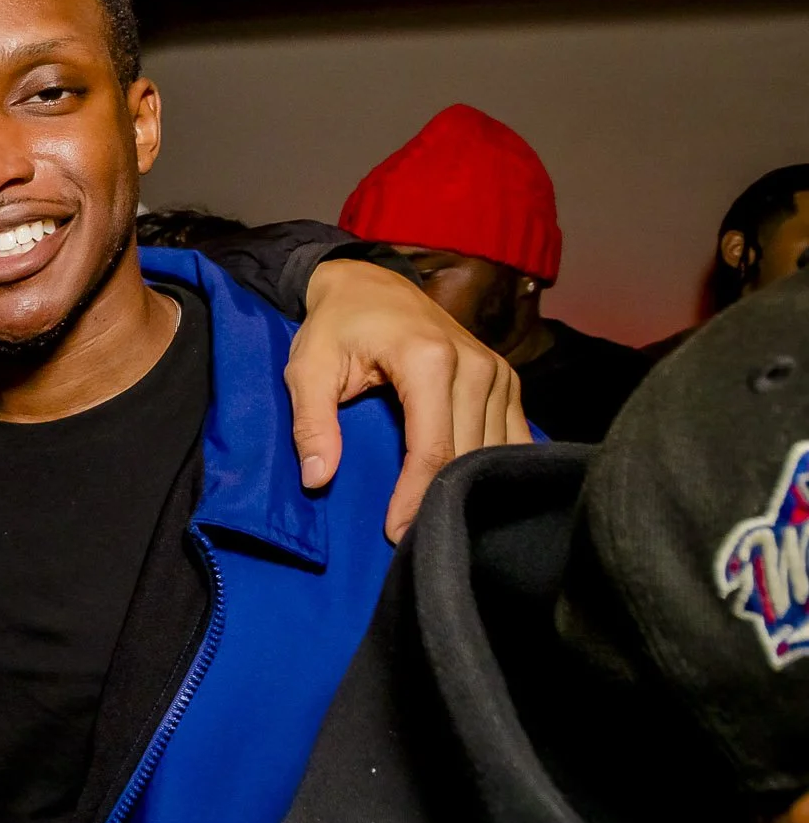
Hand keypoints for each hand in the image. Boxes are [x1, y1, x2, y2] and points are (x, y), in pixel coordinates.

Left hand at [289, 259, 529, 541]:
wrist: (369, 284)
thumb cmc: (336, 327)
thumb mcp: (308, 368)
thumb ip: (311, 422)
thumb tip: (318, 478)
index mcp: (429, 359)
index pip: (433, 448)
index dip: (416, 497)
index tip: (395, 533)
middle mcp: (475, 364)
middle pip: (469, 454)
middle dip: (441, 501)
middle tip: (414, 538)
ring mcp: (497, 371)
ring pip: (496, 450)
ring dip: (471, 490)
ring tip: (438, 522)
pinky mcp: (506, 380)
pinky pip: (514, 436)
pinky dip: (495, 467)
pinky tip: (475, 495)